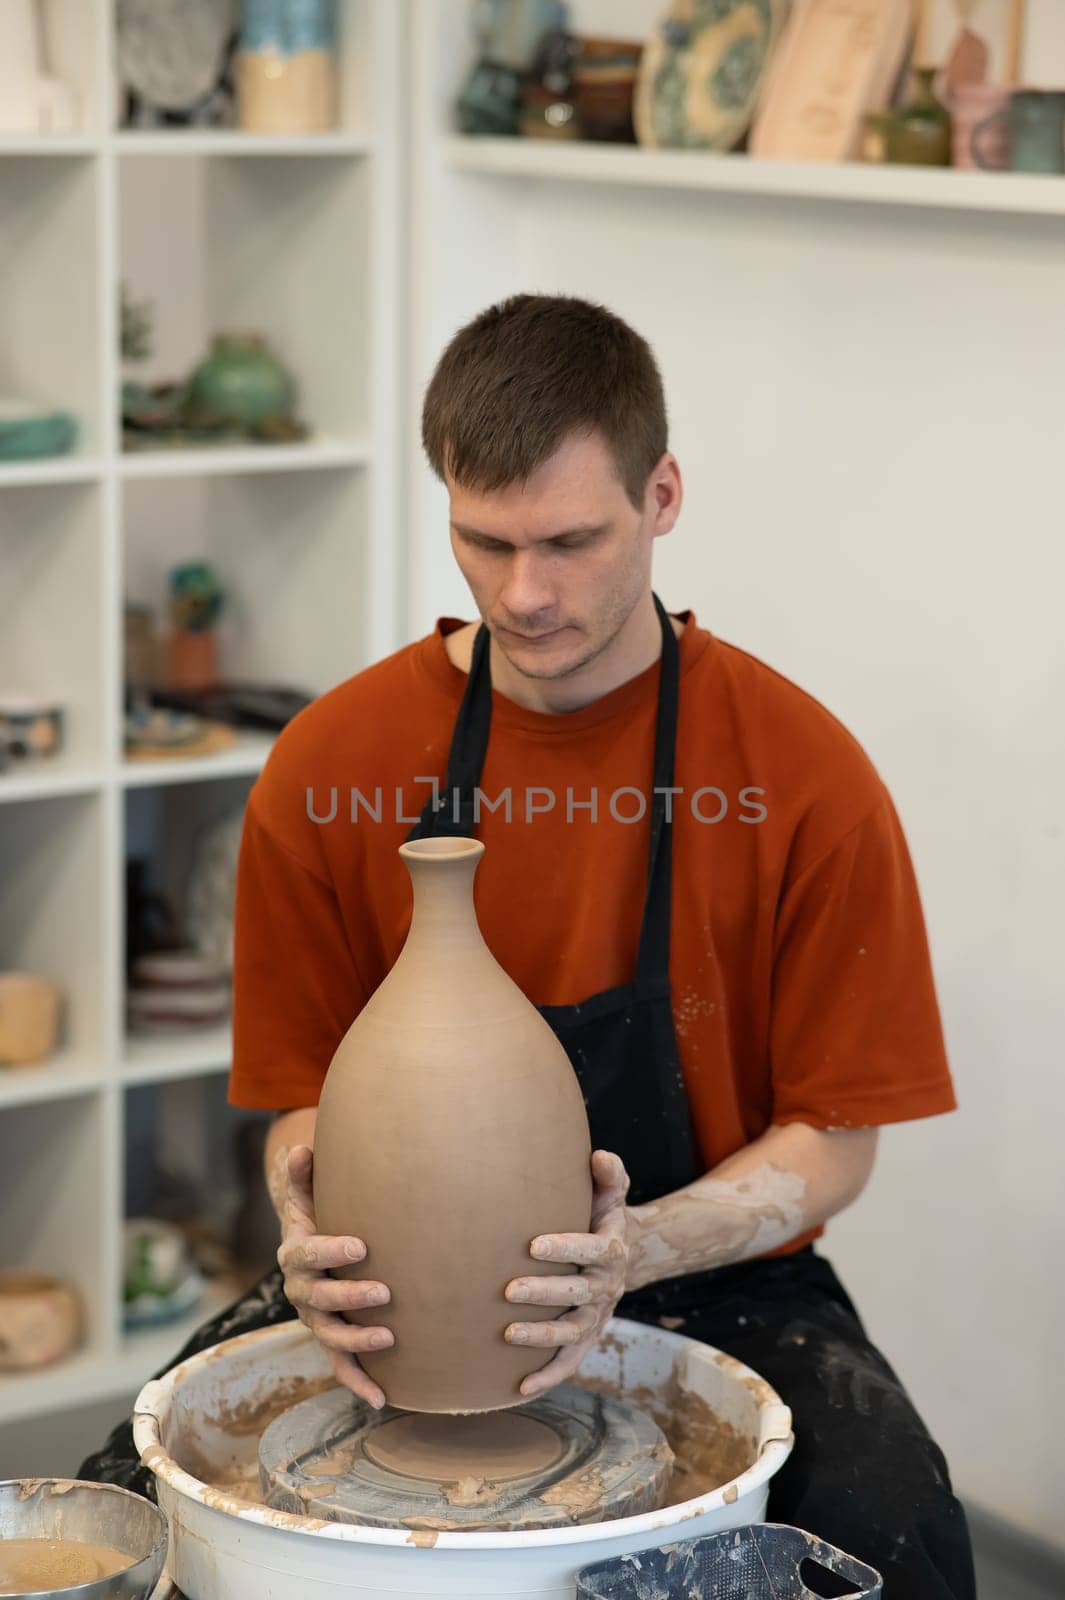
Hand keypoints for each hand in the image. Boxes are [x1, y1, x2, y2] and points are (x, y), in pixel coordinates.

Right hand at [275, 1144, 392, 1407]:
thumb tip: (300, 1148)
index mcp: (295, 1255)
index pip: (307, 1254)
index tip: (361, 1245)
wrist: (311, 1257)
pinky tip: (382, 1398)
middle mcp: (301, 1292)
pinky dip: (359, 1383)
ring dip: (357, 1339)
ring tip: (390, 1336)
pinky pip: (341, 1365)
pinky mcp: (332, 1341)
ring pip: (331, 1335)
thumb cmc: (315, 1220)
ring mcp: (316, 1320)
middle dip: (350, 1297)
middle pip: (319, 1299)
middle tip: (384, 1290)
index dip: (330, 1251)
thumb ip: (303, 1177)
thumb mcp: (306, 1198)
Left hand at [504, 1149, 630, 1399]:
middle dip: (543, 1293)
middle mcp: (606, 1288)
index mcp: (611, 1251)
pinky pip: (569, 1362)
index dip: (565, 1248)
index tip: (533, 1244)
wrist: (620, 1255)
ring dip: (541, 1337)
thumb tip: (599, 1156)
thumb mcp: (612, 1194)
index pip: (590, 1250)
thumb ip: (610, 1175)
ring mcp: (596, 1316)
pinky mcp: (586, 1338)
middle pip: (576, 1294)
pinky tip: (519, 1387)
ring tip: (507, 1334)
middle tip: (509, 1290)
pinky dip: (548, 1376)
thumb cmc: (602, 1217)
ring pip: (570, 1332)